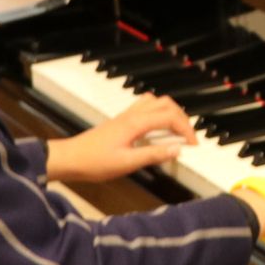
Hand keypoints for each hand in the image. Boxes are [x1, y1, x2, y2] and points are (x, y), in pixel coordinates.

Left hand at [44, 94, 195, 183]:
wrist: (71, 158)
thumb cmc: (95, 162)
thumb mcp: (127, 163)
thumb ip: (153, 155)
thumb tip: (177, 150)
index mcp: (136, 123)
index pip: (170, 117)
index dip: (186, 130)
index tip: (193, 145)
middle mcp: (132, 115)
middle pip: (166, 104)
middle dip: (182, 118)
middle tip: (188, 137)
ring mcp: (126, 116)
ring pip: (156, 102)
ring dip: (170, 113)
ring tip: (176, 131)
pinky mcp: (122, 121)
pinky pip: (145, 108)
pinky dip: (158, 114)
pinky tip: (157, 131)